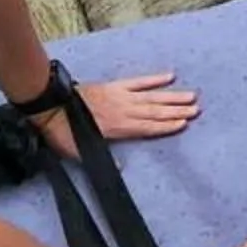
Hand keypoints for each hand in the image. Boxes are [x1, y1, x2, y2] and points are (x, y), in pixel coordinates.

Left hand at [37, 71, 199, 156]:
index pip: (147, 127)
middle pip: (155, 111)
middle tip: (196, 110)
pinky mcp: (114, 85)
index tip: (184, 124)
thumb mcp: (78, 152)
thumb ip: (101, 160)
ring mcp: (120, 95)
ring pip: (151, 97)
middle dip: (176, 111)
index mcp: (117, 128)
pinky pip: (138, 81)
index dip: (166, 126)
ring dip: (171, 97)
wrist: (50, 105)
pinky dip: (154, 79)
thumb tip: (120, 170)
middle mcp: (123, 110)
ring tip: (190, 96)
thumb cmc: (63, 131)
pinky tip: (169, 76)